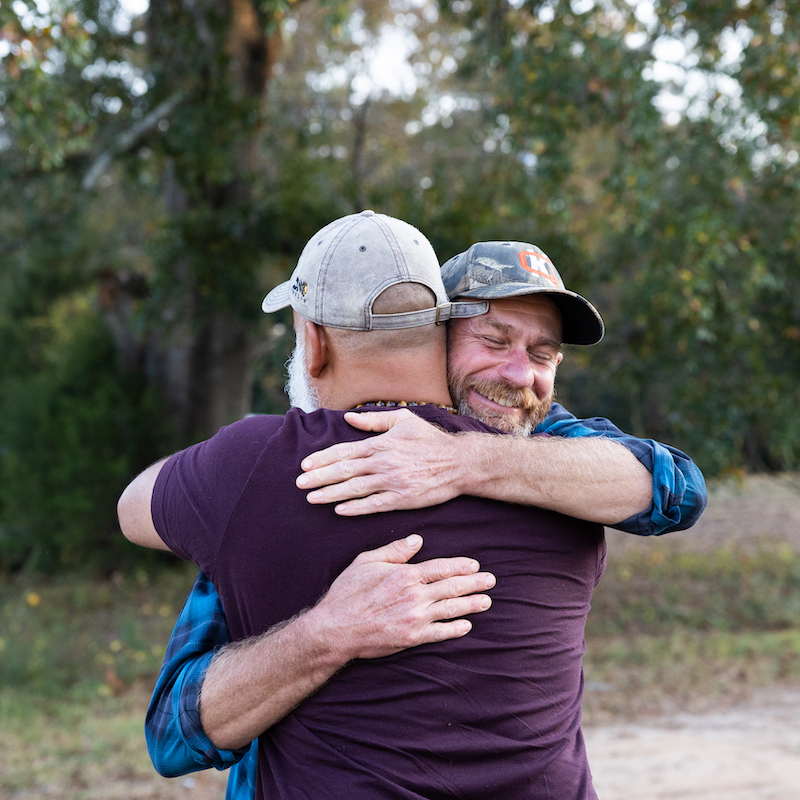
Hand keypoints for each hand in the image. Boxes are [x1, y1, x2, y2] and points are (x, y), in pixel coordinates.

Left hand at [296, 410, 464, 515]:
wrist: (459, 462)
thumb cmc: (431, 440)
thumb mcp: (403, 421)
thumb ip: (374, 421)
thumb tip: (348, 419)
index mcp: (381, 443)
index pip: (344, 451)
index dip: (322, 459)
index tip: (305, 465)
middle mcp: (383, 462)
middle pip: (344, 471)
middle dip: (318, 478)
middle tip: (299, 483)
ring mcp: (392, 482)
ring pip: (354, 489)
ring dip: (330, 494)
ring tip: (311, 498)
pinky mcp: (402, 499)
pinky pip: (373, 505)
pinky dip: (354, 507)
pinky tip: (339, 510)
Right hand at [312, 534, 494, 659]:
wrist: (335, 628)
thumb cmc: (348, 592)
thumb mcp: (367, 562)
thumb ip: (394, 551)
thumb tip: (417, 540)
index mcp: (405, 575)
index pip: (441, 568)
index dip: (460, 566)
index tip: (475, 565)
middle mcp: (414, 596)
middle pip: (451, 587)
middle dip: (474, 583)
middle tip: (491, 580)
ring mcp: (415, 618)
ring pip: (450, 610)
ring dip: (471, 605)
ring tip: (486, 601)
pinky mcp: (411, 638)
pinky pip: (440, 633)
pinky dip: (455, 629)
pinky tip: (466, 625)